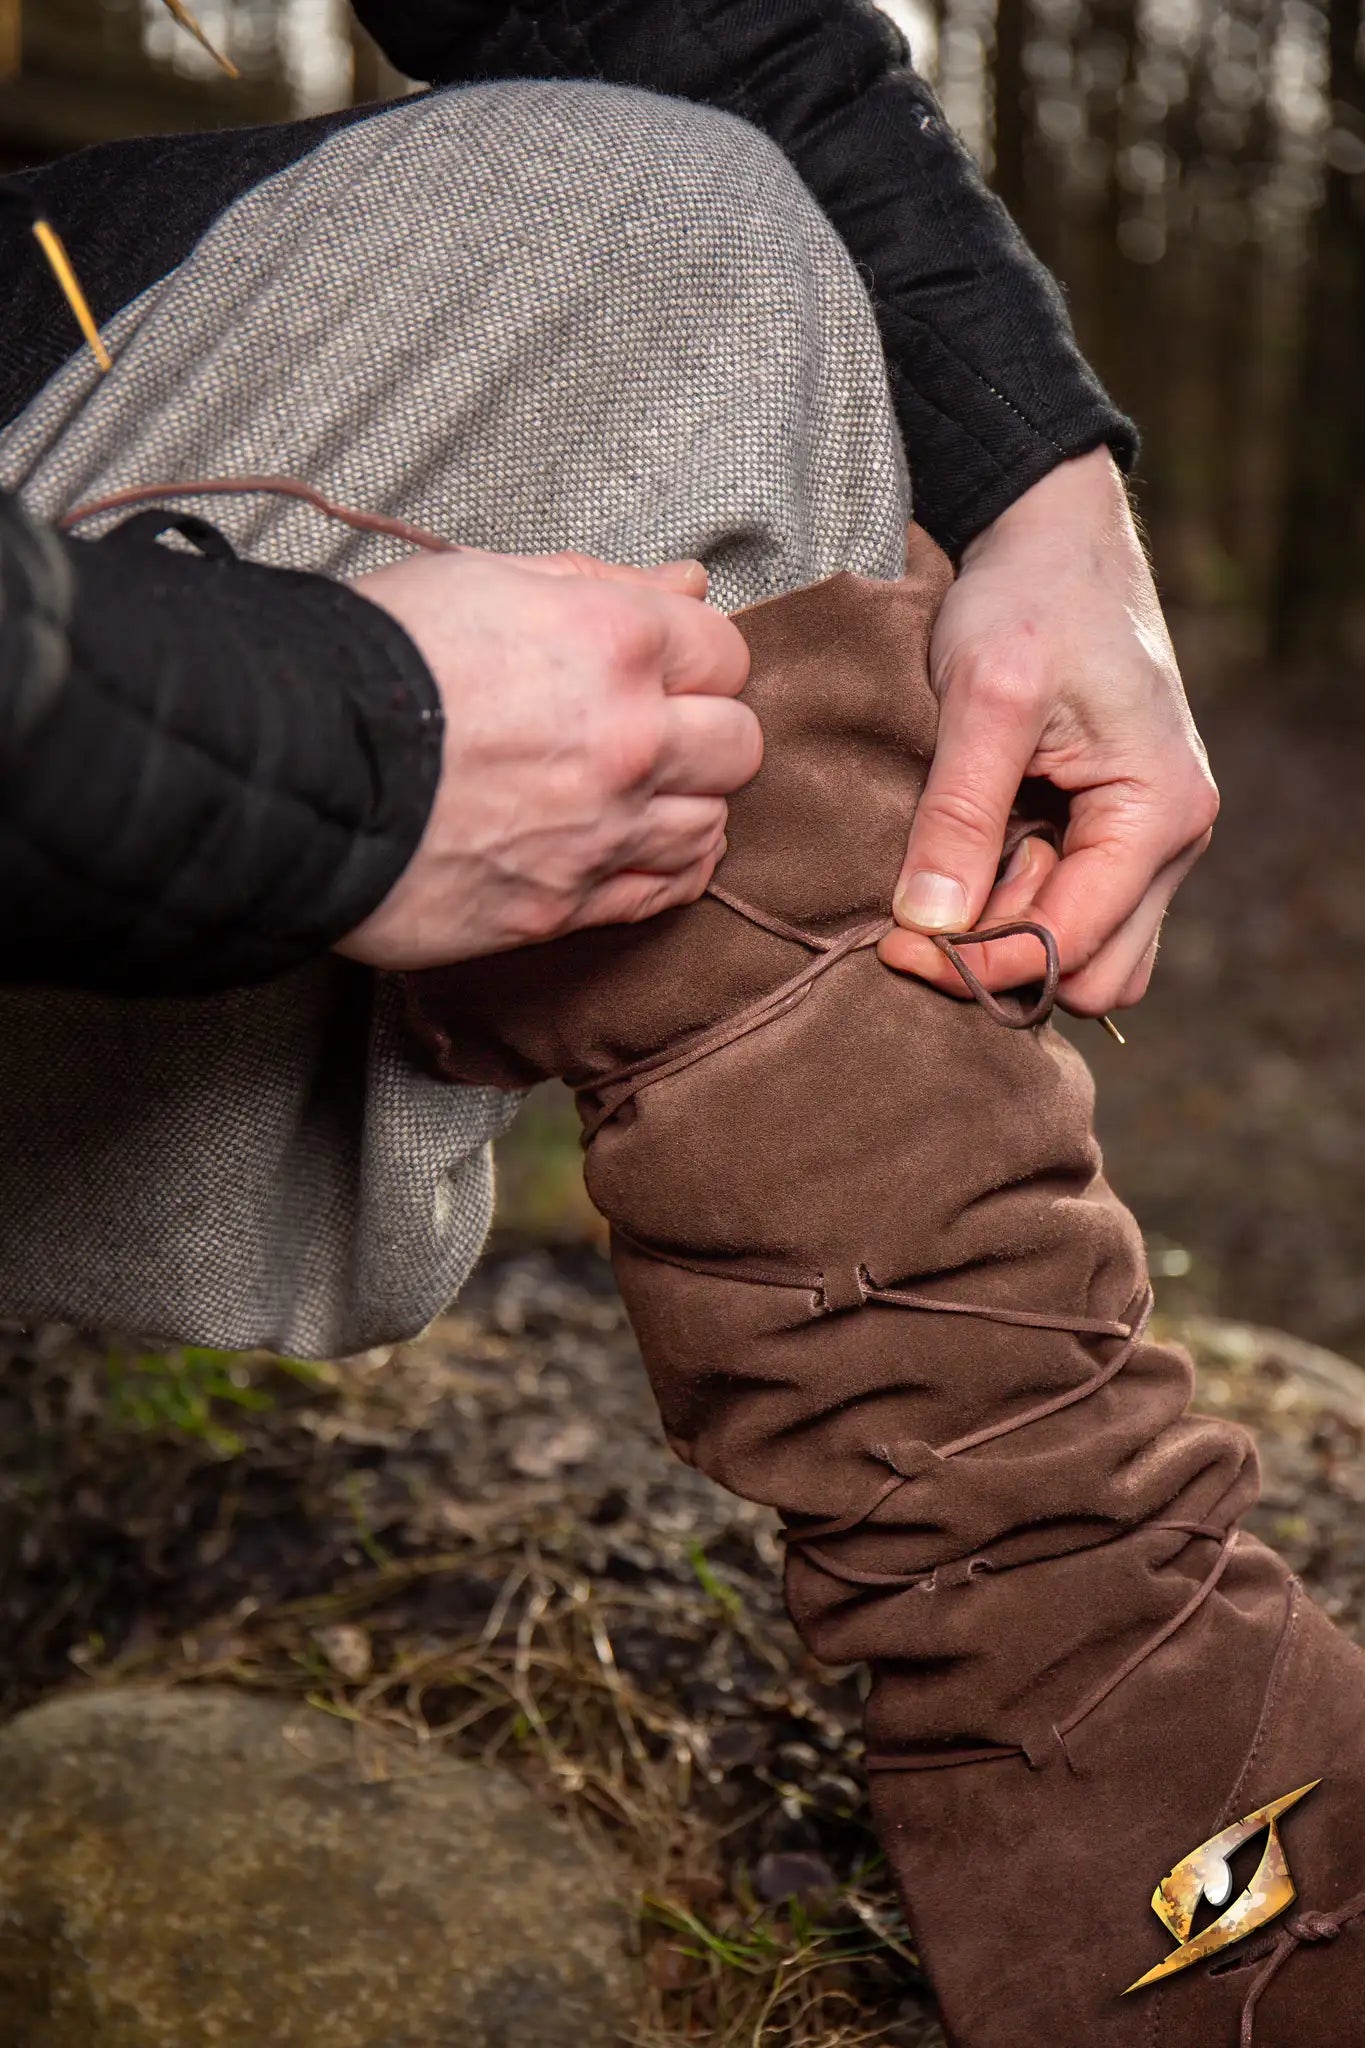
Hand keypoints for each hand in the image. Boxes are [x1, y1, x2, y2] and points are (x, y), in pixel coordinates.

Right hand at [338, 546, 759, 968]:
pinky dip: (665, 870)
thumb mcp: (481, 579)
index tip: (658, 668)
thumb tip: (686, 585)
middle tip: (651, 730)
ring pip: (711, 825)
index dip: (692, 658)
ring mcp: (601, 832)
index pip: (724, 651)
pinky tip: (634, 849)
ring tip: (631, 793)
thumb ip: (598, 584)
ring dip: (685, 805)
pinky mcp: (562, 906)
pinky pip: (664, 894)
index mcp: (611, 641)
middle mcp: (626, 740)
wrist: (288, 769)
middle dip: (704, 732)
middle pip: (738, 744)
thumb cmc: (368, 663)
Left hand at [879, 449, 1217, 1016]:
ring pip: (1087, 957)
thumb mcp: (984, 699)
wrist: (1052, 540)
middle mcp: (1174, 841)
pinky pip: (1077, 915)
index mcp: (1159, 813)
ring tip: (952, 872)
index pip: (1071, 946)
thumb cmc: (1028, 601)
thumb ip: (960, 815)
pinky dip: (1019, 912)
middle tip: (922, 910)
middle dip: (1003, 961)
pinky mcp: (1115, 834)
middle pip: (1092, 975)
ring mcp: (1150, 843)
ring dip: (1011, 941)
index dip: (979, 962)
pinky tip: (969, 862)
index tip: (893, 947)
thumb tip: (931, 926)